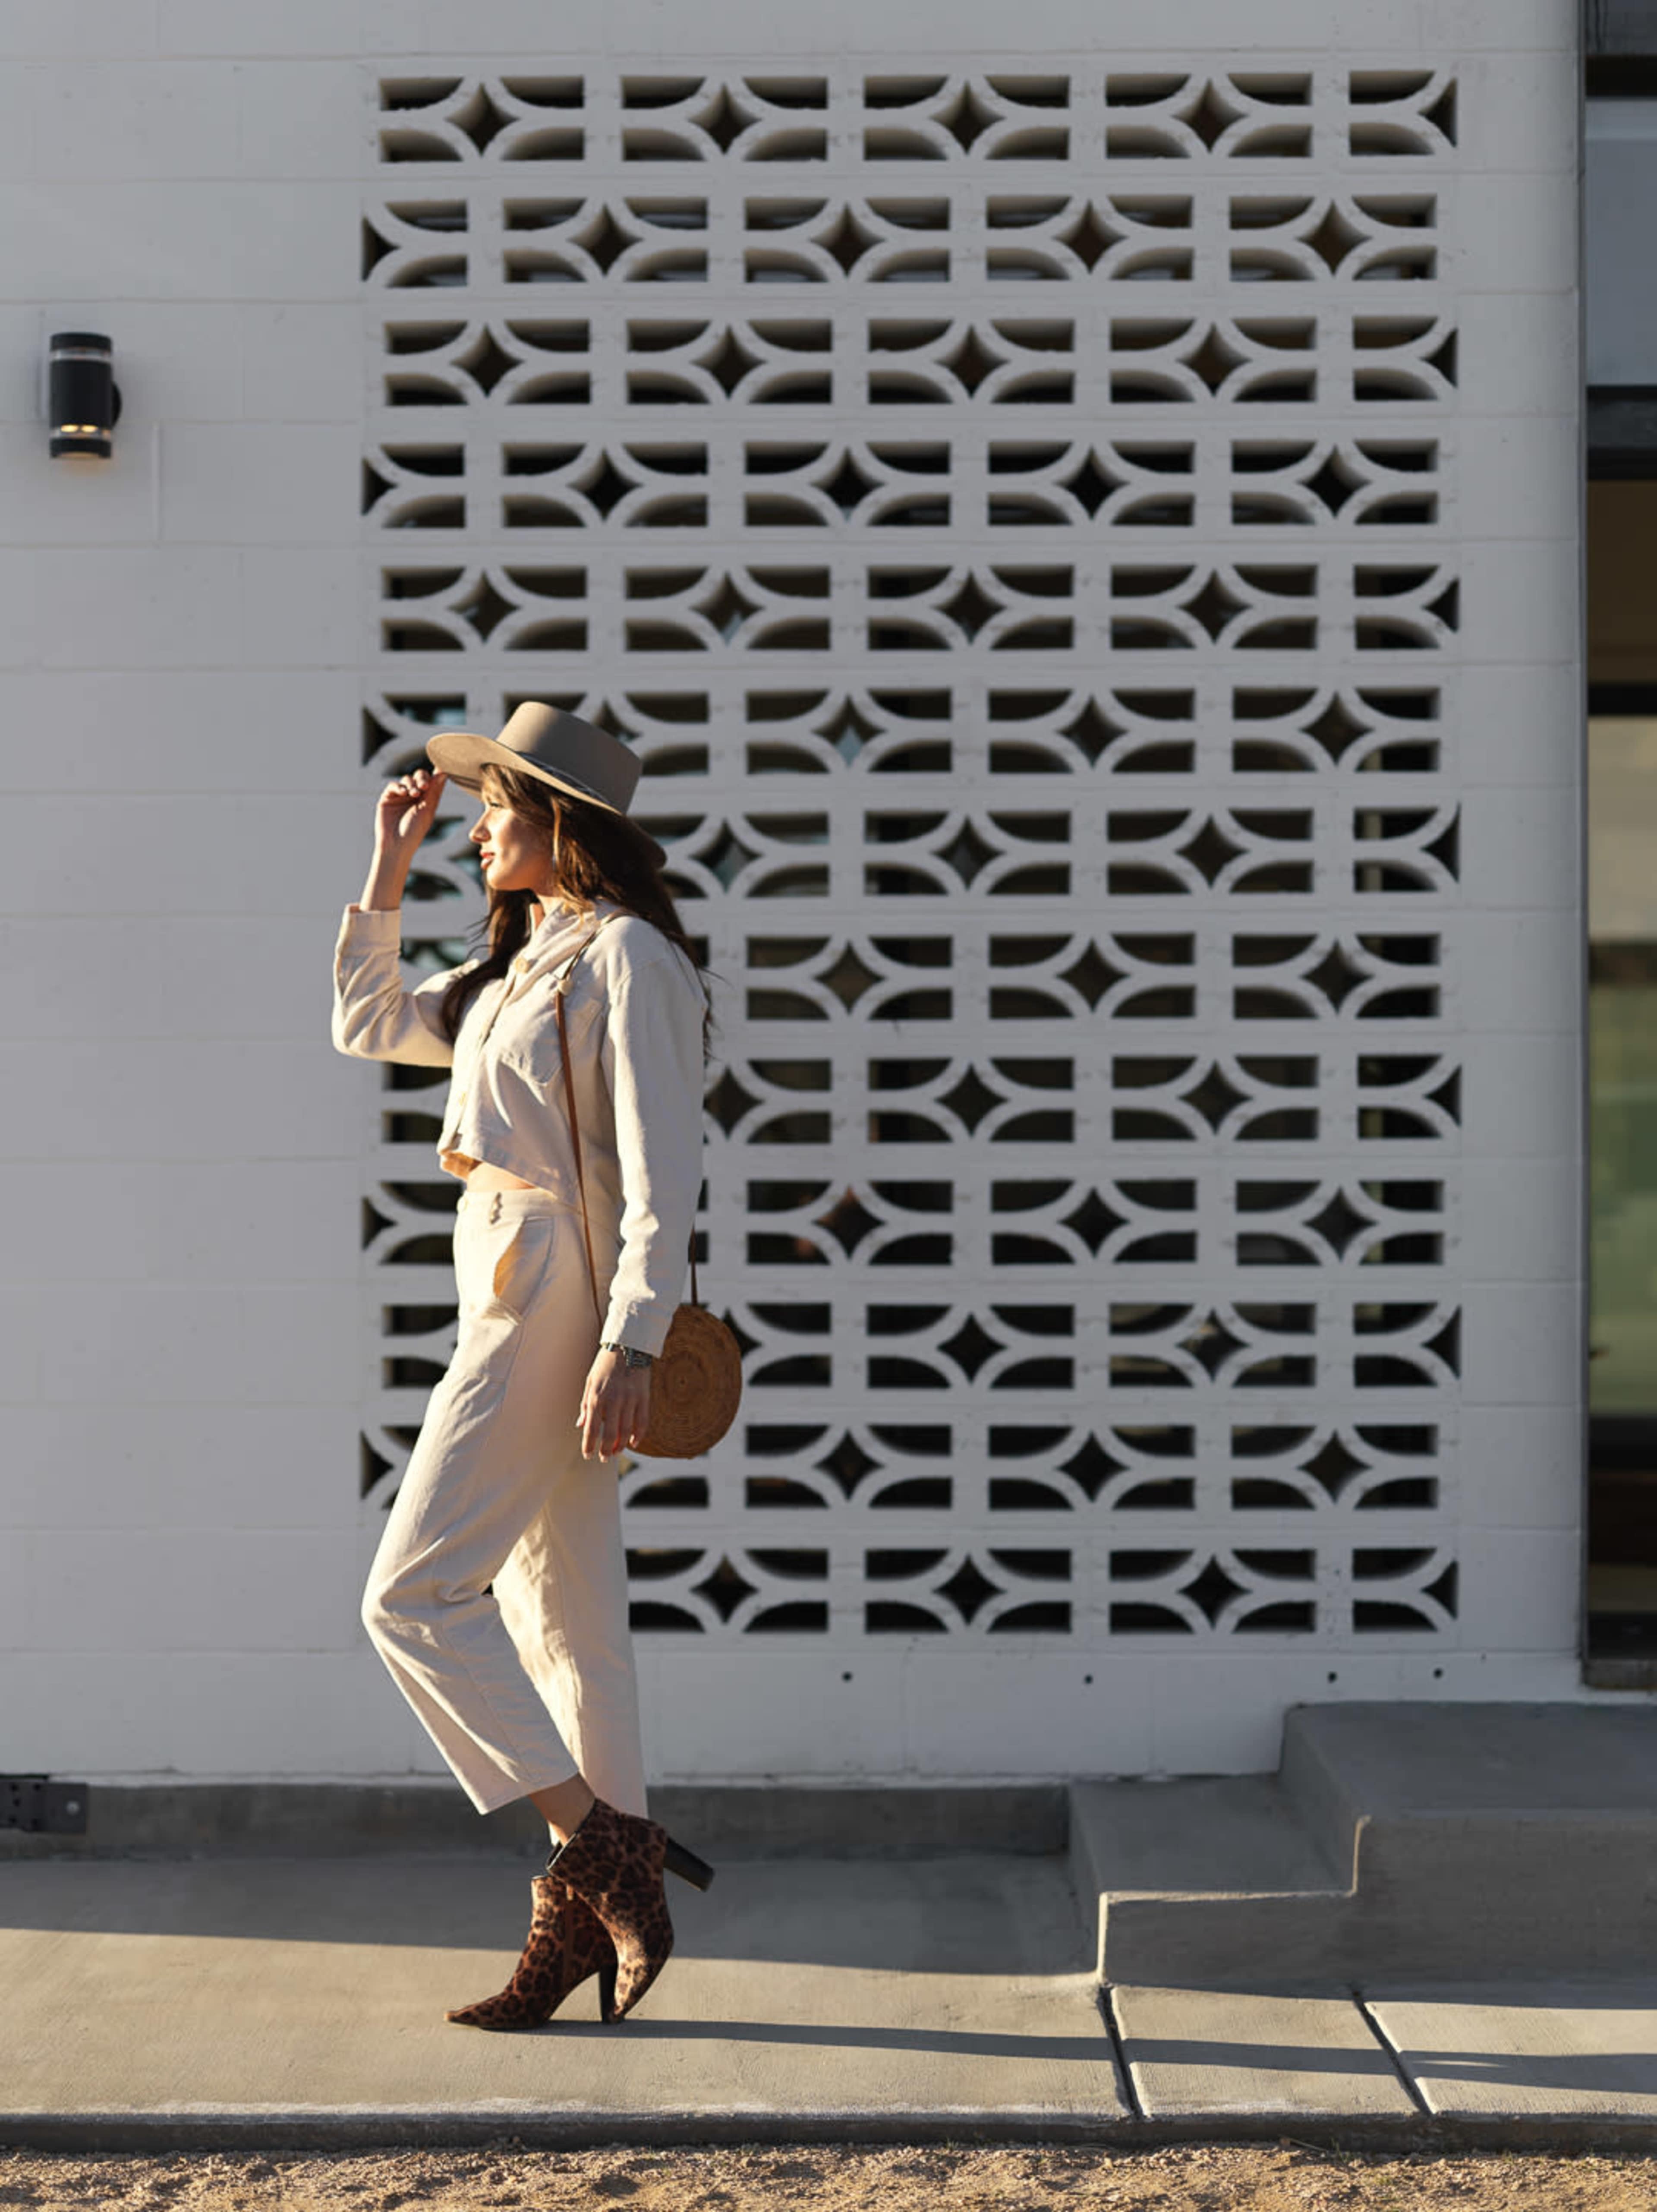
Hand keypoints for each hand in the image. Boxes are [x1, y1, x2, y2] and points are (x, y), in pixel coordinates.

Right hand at [375, 767, 447, 862]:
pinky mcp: (388, 798)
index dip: (435, 774)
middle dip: (422, 778)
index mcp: (427, 799)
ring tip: (414, 794)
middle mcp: (414, 796)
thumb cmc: (414, 831)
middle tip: (424, 786)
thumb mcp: (427, 810)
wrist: (396, 845)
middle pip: (419, 776)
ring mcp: (400, 796)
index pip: (432, 781)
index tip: (440, 768)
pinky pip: (393, 785)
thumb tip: (444, 772)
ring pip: (407, 779)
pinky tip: (404, 793)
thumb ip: (434, 791)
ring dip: (411, 784)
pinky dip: (399, 786)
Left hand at [578, 1347, 651, 1461]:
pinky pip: (642, 1422)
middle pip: (610, 1434)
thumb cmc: (604, 1364)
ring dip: (621, 1445)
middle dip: (606, 1450)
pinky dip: (638, 1435)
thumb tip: (580, 1425)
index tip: (588, 1455)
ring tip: (616, 1452)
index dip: (589, 1445)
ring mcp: (631, 1399)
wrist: (628, 1345)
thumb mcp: (590, 1382)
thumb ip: (585, 1405)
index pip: (592, 1428)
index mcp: (597, 1397)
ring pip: (627, 1431)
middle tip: (604, 1458)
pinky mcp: (644, 1397)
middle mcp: (614, 1400)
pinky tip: (633, 1442)